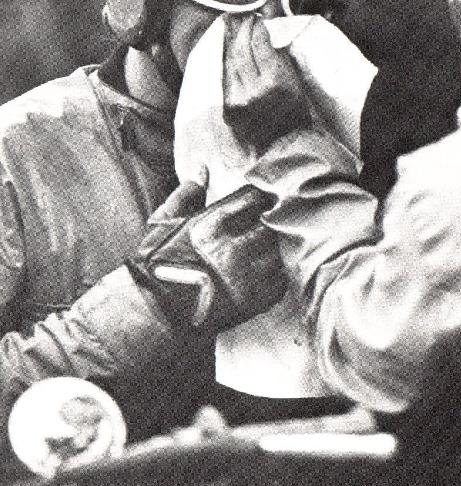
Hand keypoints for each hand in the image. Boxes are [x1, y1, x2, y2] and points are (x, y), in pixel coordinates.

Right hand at [127, 184, 287, 333]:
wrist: (155, 313)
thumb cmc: (156, 265)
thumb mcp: (162, 223)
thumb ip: (184, 195)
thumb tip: (201, 171)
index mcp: (211, 225)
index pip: (254, 198)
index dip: (260, 197)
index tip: (259, 200)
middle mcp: (232, 249)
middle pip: (273, 223)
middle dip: (272, 220)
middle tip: (269, 221)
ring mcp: (245, 277)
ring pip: (280, 251)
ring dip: (276, 246)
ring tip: (267, 245)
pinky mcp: (252, 302)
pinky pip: (280, 281)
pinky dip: (277, 272)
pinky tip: (265, 269)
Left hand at [222, 13, 310, 151]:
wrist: (286, 146)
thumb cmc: (296, 113)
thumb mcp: (295, 80)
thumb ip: (279, 55)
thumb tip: (265, 31)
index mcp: (275, 81)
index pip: (259, 44)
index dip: (256, 28)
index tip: (257, 20)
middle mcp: (254, 90)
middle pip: (241, 51)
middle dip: (241, 32)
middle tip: (243, 21)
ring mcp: (239, 101)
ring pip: (230, 65)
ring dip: (231, 46)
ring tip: (235, 33)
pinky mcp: (229, 110)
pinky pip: (226, 82)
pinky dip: (227, 66)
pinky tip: (230, 57)